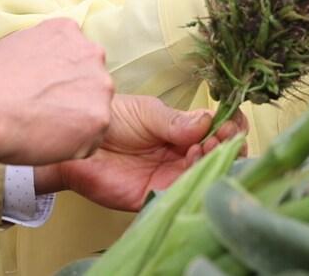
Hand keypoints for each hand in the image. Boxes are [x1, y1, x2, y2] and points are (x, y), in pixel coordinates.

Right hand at [0, 18, 112, 165]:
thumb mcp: (15, 43)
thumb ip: (41, 50)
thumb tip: (40, 63)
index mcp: (68, 31)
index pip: (75, 57)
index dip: (58, 79)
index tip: (41, 91)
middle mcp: (90, 53)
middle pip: (90, 81)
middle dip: (72, 97)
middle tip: (42, 111)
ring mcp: (99, 85)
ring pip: (93, 111)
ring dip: (74, 122)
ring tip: (41, 127)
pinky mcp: (99, 118)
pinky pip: (90, 140)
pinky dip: (72, 147)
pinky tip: (45, 141)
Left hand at [35, 95, 247, 211]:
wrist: (77, 141)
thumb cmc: (110, 120)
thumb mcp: (147, 112)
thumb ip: (176, 121)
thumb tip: (208, 121)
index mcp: (183, 130)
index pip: (219, 130)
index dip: (231, 127)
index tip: (229, 123)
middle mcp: (182, 154)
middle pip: (220, 154)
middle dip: (227, 145)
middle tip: (218, 137)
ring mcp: (171, 176)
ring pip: (207, 174)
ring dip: (213, 160)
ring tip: (202, 147)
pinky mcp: (157, 195)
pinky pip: (184, 193)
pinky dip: (195, 180)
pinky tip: (193, 164)